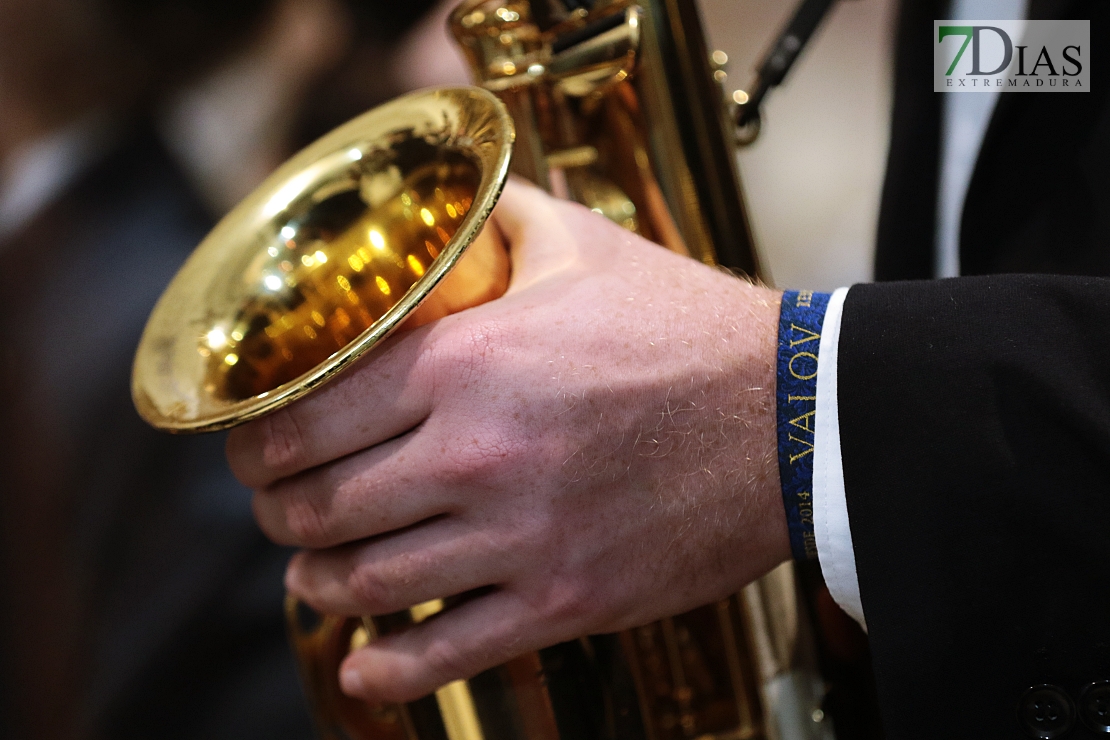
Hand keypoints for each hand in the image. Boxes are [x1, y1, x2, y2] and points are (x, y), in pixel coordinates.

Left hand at [226, 179, 787, 702]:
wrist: (794, 416)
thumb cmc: (688, 329)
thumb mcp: (586, 248)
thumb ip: (502, 217)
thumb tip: (454, 195)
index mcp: (468, 362)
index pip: (308, 417)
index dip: (256, 443)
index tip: (253, 448)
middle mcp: (478, 453)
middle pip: (321, 506)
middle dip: (278, 512)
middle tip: (277, 507)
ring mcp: (521, 536)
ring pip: (369, 581)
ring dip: (319, 581)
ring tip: (314, 570)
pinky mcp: (566, 601)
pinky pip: (448, 652)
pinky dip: (387, 667)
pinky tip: (363, 663)